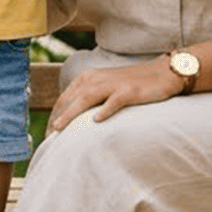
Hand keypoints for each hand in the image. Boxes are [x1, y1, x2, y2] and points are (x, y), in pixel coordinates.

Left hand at [47, 57, 183, 134]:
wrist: (162, 73)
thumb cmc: (132, 84)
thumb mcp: (106, 87)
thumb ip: (89, 97)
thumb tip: (71, 118)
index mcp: (89, 77)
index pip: (65, 97)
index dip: (55, 114)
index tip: (48, 133)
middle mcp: (97, 78)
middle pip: (72, 99)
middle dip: (59, 117)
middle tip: (49, 137)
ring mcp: (113, 84)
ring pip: (86, 98)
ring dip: (71, 113)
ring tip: (60, 127)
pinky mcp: (129, 91)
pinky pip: (114, 101)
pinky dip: (104, 110)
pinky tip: (96, 120)